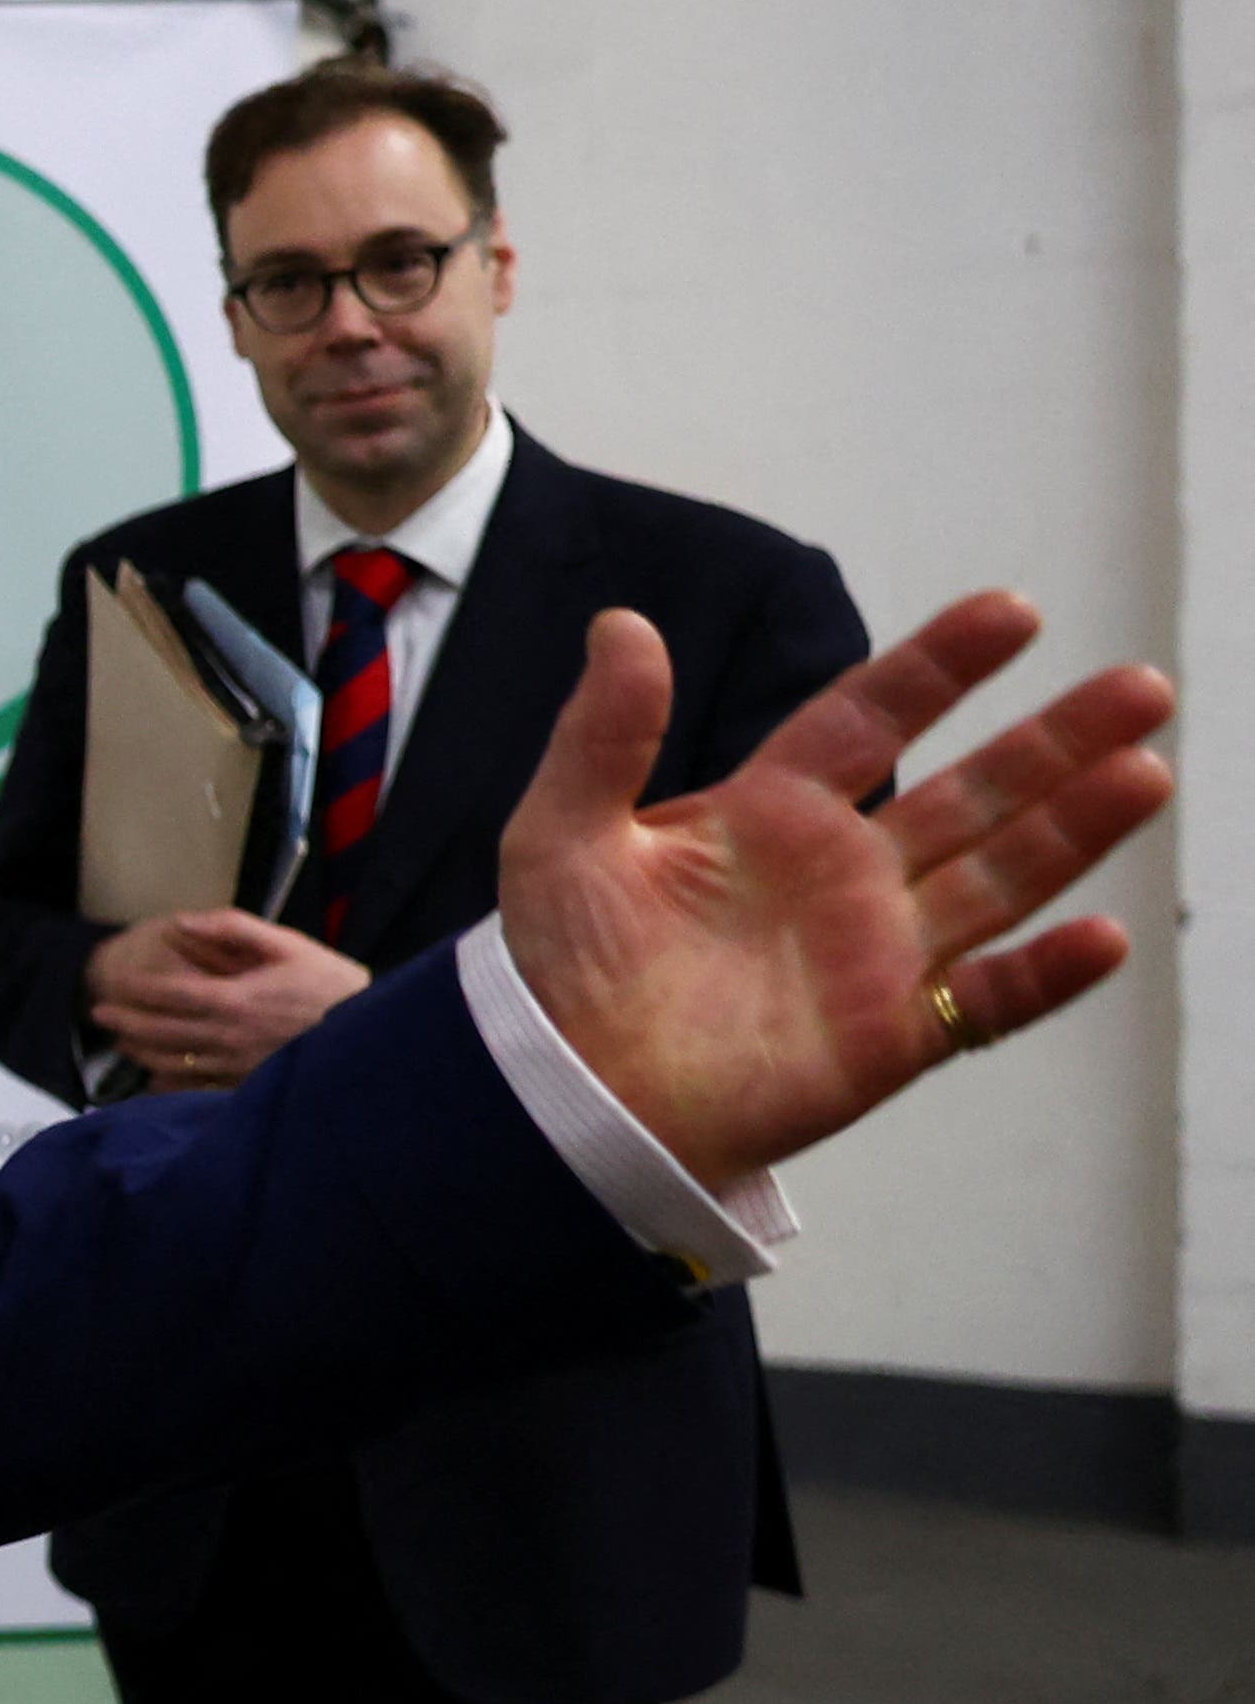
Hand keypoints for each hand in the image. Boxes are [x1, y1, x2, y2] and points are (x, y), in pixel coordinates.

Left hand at [86, 907, 370, 1093]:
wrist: (371, 1035)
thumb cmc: (328, 983)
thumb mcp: (286, 943)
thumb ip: (232, 928)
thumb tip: (182, 921)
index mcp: (234, 1000)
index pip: (169, 996)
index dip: (136, 992)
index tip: (112, 985)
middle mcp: (228, 1038)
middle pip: (162, 1033)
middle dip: (127, 1023)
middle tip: (99, 1015)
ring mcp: (237, 1066)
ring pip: (174, 1064)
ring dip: (142, 1052)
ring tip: (122, 1041)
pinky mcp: (248, 1084)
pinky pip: (199, 1090)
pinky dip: (171, 1086)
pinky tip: (155, 1079)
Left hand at [502, 593, 1173, 1181]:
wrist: (563, 1091)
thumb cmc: (556, 966)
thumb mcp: (562, 833)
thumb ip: (602, 735)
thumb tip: (620, 622)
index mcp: (770, 812)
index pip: (872, 718)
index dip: (940, 665)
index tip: (1014, 612)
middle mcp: (841, 872)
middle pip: (970, 790)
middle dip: (1055, 740)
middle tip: (1140, 686)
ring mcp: (876, 953)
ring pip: (1000, 877)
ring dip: (1075, 829)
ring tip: (1147, 771)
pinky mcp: (892, 1035)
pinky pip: (986, 1002)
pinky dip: (1045, 976)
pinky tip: (1102, 936)